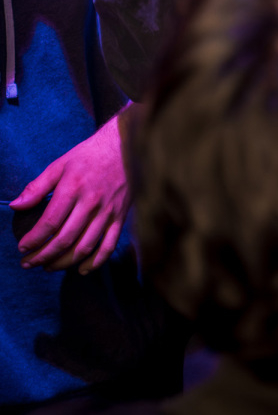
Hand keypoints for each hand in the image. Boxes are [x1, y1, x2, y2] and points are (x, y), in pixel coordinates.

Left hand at [10, 111, 130, 273]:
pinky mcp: (120, 216)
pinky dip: (95, 262)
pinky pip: (108, 246)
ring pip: (84, 247)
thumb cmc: (89, 155)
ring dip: (63, 262)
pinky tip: (81, 269)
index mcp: (74, 187)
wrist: (125, 145)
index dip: (33, 239)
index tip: (22, 247)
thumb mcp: (60, 164)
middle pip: (64, 239)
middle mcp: (91, 202)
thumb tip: (15, 205)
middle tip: (29, 262)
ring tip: (47, 267)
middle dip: (43, 256)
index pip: (50, 222)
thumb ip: (37, 186)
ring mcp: (108, 211)